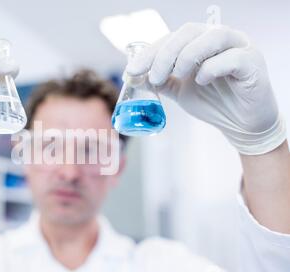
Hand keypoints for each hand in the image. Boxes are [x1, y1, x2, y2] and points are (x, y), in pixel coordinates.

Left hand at [126, 23, 285, 154]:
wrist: (241, 125)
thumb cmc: (214, 103)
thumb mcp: (179, 91)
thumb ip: (160, 80)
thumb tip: (133, 76)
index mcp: (201, 41)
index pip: (172, 37)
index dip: (150, 52)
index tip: (132, 71)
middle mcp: (220, 38)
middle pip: (189, 32)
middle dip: (165, 54)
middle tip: (154, 77)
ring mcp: (240, 47)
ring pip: (212, 36)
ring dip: (188, 55)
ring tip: (177, 75)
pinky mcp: (253, 63)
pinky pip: (232, 57)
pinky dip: (212, 68)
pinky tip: (202, 81)